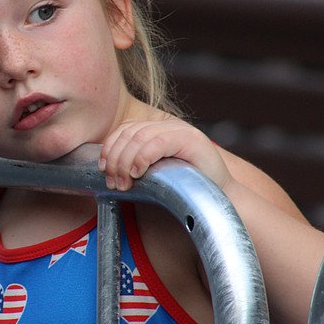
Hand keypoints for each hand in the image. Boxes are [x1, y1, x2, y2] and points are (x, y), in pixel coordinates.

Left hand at [98, 118, 231, 190]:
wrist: (220, 197)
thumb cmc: (185, 189)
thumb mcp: (155, 173)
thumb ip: (135, 165)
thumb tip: (106, 170)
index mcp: (158, 130)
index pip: (125, 130)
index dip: (109, 148)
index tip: (102, 170)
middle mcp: (168, 126)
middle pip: (129, 133)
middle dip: (115, 159)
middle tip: (112, 182)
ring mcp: (180, 130)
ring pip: (140, 137)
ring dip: (125, 161)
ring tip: (123, 183)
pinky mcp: (190, 139)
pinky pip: (158, 143)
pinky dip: (143, 157)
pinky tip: (138, 173)